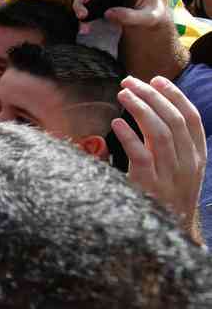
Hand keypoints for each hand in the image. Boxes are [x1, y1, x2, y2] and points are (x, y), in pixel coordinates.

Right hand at [74, 0, 162, 31]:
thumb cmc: (151, 15)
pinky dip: (83, 17)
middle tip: (86, 0)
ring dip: (80, 3)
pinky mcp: (99, 1)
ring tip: (83, 17)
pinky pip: (86, 6)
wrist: (146, 22)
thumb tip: (107, 13)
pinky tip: (84, 28)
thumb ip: (131, 16)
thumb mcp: (148, 17)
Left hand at [112, 76, 205, 234]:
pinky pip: (141, 155)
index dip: (175, 96)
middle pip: (173, 121)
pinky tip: (116, 123)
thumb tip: (152, 106)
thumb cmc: (165, 195)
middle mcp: (187, 164)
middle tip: (130, 81)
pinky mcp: (149, 185)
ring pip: (159, 133)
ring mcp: (170, 176)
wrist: (166, 234)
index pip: (191, 118)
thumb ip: (170, 142)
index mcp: (197, 157)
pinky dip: (128, 136)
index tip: (156, 79)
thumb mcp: (177, 168)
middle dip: (152, 96)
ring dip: (140, 109)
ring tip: (122, 94)